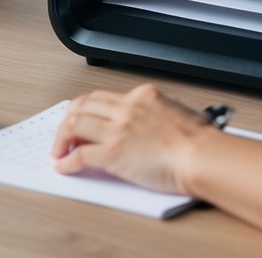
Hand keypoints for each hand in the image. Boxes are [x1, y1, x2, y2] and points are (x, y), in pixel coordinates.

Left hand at [50, 83, 217, 193]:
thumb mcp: (179, 112)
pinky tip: (63, 167)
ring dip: (61, 138)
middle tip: (63, 134)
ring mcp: (118, 129)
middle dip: (68, 119)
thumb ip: (159, 113)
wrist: (203, 156)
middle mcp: (127, 107)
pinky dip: (66, 161)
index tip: (82, 119)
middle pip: (82, 105)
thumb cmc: (200, 141)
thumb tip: (153, 123)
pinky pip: (80, 154)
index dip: (87, 109)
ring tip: (58, 151)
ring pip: (74, 124)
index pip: (103, 97)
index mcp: (143, 95)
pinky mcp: (113, 153)